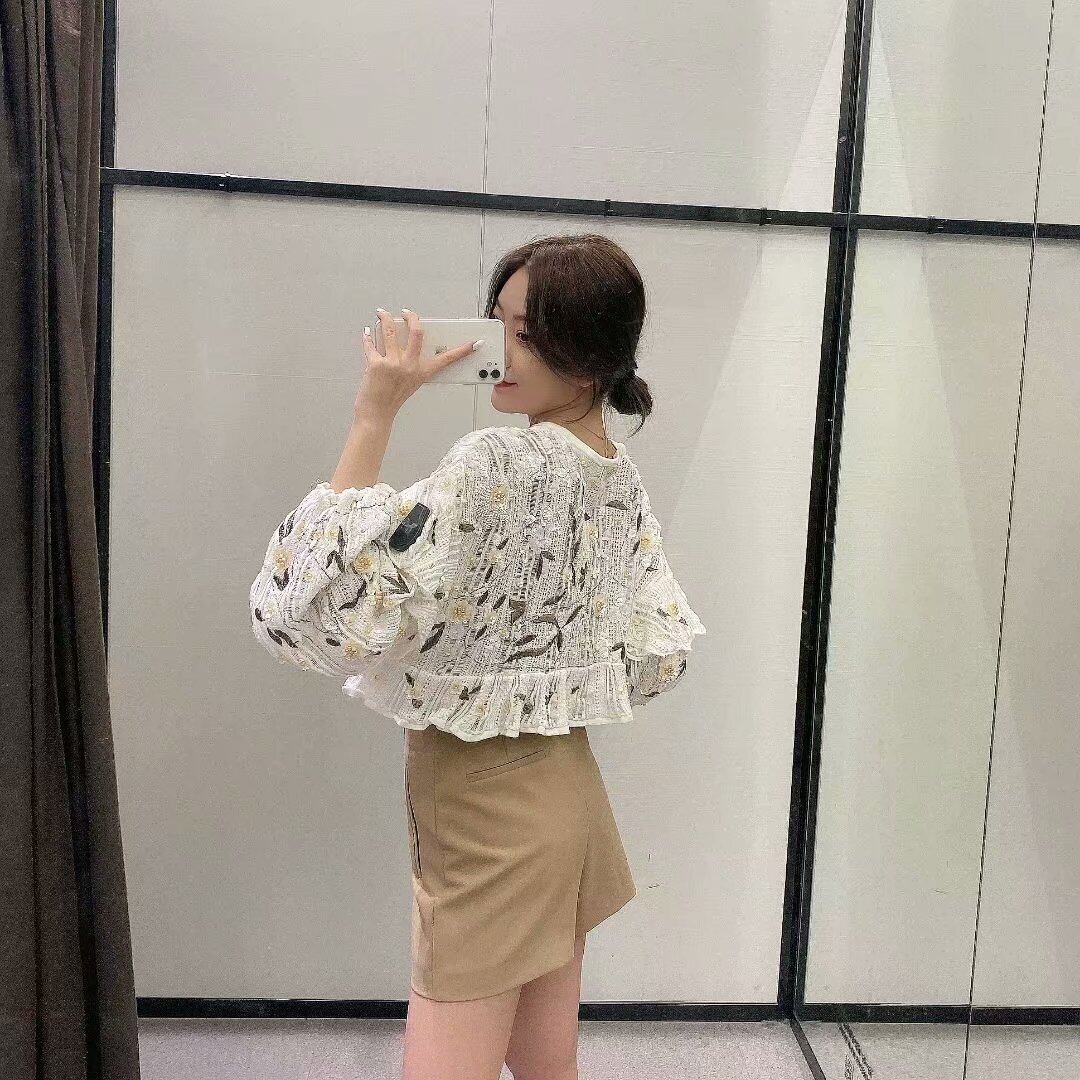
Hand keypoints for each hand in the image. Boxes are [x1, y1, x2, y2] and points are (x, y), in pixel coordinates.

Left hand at [355, 308, 479, 421]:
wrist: (377, 413)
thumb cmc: (392, 400)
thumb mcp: (411, 383)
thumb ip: (411, 365)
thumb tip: (405, 344)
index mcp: (421, 372)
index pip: (446, 359)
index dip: (461, 351)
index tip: (473, 343)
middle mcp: (409, 366)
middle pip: (416, 332)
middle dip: (411, 317)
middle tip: (406, 312)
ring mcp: (393, 364)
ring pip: (390, 331)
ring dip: (384, 318)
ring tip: (381, 314)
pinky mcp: (377, 364)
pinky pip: (371, 344)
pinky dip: (368, 337)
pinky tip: (368, 332)